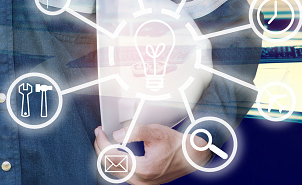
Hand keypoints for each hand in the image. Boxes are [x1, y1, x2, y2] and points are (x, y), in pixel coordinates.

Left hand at [94, 124, 211, 184]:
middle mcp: (141, 181)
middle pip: (110, 166)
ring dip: (108, 156)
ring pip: (115, 171)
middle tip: (100, 134)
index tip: (100, 131)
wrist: (192, 156)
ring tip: (106, 141)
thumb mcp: (157, 132)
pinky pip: (123, 174)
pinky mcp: (143, 183)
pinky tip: (117, 151)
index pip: (112, 157)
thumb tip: (117, 134)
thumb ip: (136, 131)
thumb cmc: (177, 144)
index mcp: (143, 169)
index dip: (102, 142)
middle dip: (101, 149)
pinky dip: (117, 162)